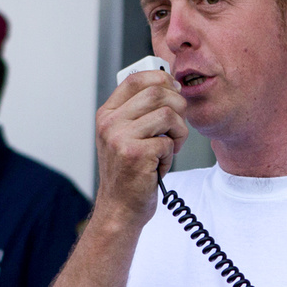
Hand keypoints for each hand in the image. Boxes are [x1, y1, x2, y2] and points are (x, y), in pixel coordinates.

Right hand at [94, 71, 187, 226]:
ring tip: (169, 147)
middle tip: (177, 125)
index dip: (161, 78)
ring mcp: (120, 138)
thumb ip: (141, 111)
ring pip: (167, 114)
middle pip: (156, 92)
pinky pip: (168, 142)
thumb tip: (170, 85)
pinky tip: (159, 165)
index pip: (135, 79)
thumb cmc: (128, 173)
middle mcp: (110, 123)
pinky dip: (171, 155)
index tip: (174, 90)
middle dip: (178, 106)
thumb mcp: (126, 136)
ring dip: (178, 132)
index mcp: (108, 114)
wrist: (120, 208)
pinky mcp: (134, 155)